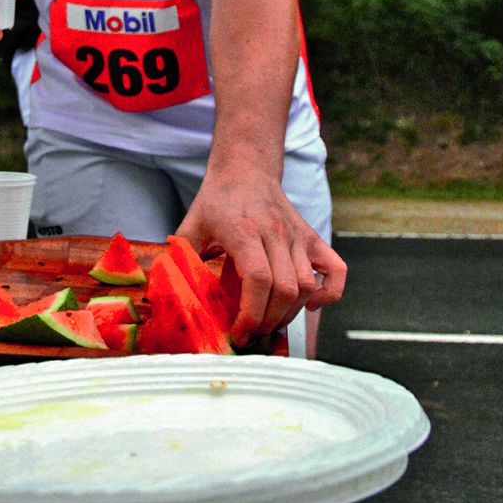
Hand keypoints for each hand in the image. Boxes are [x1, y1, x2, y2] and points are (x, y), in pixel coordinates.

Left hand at [176, 163, 346, 346]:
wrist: (246, 169)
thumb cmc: (217, 201)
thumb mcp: (191, 225)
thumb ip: (180, 258)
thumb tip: (165, 294)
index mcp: (243, 231)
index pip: (258, 279)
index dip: (251, 314)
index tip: (238, 333)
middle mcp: (275, 233)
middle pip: (284, 289)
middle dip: (268, 321)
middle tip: (251, 333)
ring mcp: (297, 235)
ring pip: (307, 285)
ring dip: (290, 313)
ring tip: (270, 322)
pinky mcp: (312, 237)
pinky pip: (336, 270)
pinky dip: (329, 293)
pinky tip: (310, 303)